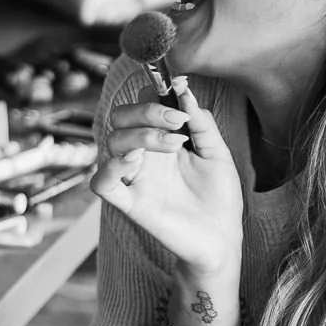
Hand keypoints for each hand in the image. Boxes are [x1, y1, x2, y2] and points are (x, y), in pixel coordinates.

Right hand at [90, 82, 242, 282]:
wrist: (223, 239)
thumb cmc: (219, 197)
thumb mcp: (217, 153)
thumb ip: (201, 123)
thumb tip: (184, 91)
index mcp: (162, 141)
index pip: (141, 105)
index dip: (153, 93)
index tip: (178, 87)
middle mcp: (144, 156)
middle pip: (120, 118)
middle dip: (145, 111)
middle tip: (177, 122)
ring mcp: (135, 179)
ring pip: (112, 142)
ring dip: (140, 134)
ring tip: (174, 144)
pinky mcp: (131, 204)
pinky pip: (102, 184)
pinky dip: (110, 168)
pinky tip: (135, 161)